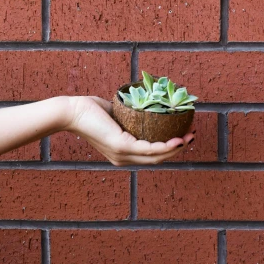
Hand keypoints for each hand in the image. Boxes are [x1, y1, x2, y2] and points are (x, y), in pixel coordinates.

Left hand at [63, 95, 194, 165]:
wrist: (72, 112)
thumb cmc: (89, 110)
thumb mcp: (115, 114)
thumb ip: (128, 115)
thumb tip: (144, 104)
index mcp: (122, 153)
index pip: (149, 155)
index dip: (168, 149)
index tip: (182, 137)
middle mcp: (123, 158)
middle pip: (156, 159)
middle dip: (177, 149)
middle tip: (191, 136)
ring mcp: (122, 154)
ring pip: (155, 156)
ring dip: (175, 148)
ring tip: (189, 137)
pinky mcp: (121, 146)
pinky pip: (148, 149)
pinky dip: (165, 146)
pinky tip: (176, 140)